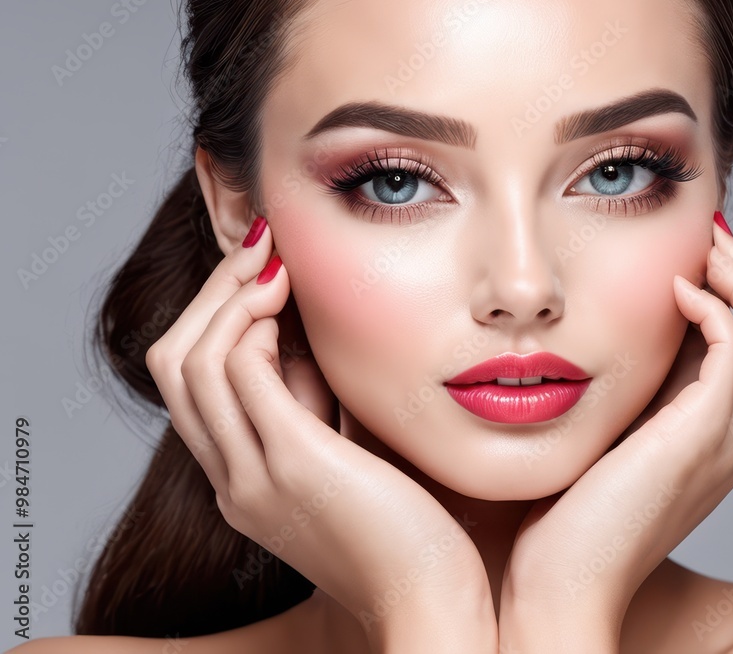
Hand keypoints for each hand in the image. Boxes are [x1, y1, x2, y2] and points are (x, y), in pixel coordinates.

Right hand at [145, 217, 495, 653]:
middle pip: (174, 365)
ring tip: (273, 258)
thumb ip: (327, 412)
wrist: (432, 608)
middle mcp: (234, 480)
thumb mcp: (353, 461)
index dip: (218, 319)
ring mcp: (253, 475)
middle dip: (212, 296)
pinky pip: (236, 372)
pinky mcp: (291, 463)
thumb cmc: (412, 537)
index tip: (263, 273)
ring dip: (227, 296)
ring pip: (192, 360)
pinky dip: (249, 320)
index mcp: (245, 483)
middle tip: (259, 249)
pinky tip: (287, 291)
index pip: (194, 386)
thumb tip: (318, 343)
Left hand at [498, 218, 732, 651]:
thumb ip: (639, 388)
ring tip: (693, 257)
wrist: (564, 582)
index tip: (697, 256)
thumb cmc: (572, 510)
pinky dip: (715, 304)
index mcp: (726, 430)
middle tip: (705, 245)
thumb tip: (627, 327)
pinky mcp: (704, 436)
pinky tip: (670, 293)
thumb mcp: (618, 431)